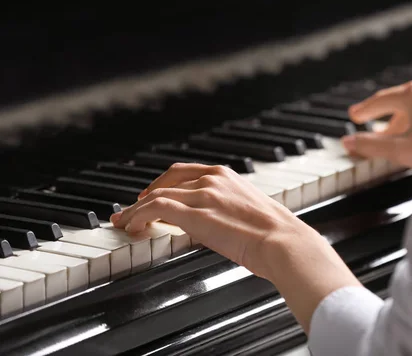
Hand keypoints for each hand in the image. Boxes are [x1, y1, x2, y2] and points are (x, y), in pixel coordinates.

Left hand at [110, 163, 360, 331]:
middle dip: (146, 194)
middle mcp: (212, 180)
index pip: (185, 172)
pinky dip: (139, 216)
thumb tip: (220, 220)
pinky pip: (156, 210)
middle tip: (133, 208)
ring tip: (125, 222)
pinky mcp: (196, 215)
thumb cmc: (275, 233)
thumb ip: (230, 207)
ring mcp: (203, 196)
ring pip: (157, 196)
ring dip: (136, 209)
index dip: (163, 182)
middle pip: (167, 181)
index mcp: (226, 176)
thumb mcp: (250, 210)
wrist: (284, 241)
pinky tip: (133, 226)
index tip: (153, 194)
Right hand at [342, 76, 411, 168]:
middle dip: (384, 115)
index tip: (355, 116)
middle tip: (373, 127)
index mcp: (411, 95)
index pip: (379, 100)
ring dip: (406, 114)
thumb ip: (373, 146)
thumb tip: (349, 142)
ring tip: (401, 130)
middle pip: (398, 99)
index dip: (364, 110)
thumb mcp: (403, 150)